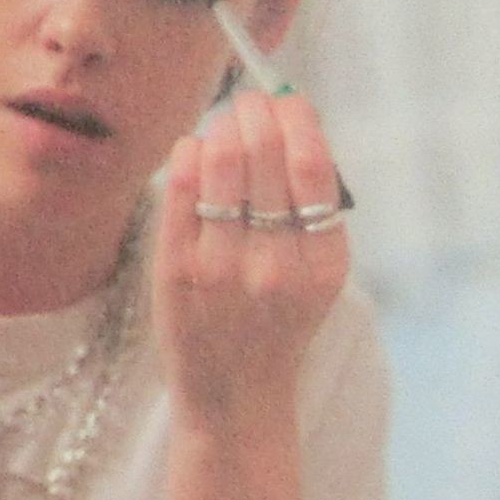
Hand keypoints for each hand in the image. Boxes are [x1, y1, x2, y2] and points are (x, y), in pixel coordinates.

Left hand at [153, 90, 348, 427]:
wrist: (236, 399)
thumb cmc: (277, 325)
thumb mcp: (316, 277)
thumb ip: (310, 211)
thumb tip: (290, 121)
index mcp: (322, 265)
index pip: (312, 166)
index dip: (297, 118)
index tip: (287, 100)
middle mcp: (276, 266)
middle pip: (265, 155)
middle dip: (254, 111)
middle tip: (249, 102)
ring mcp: (222, 270)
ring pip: (220, 164)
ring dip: (221, 129)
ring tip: (223, 128)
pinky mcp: (177, 273)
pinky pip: (179, 189)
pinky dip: (187, 156)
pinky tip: (192, 151)